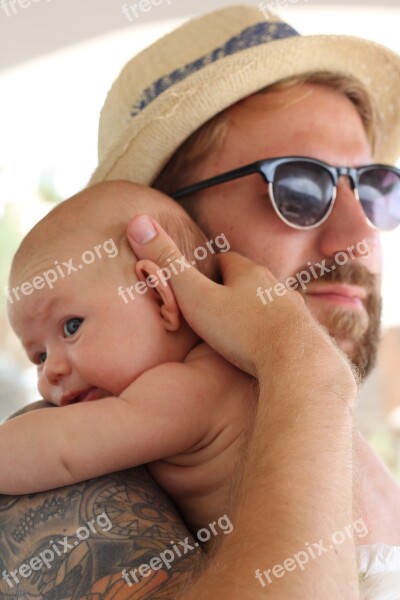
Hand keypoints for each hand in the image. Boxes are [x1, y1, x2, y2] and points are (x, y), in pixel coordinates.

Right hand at [126, 215, 353, 387]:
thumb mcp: (195, 297)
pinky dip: (268, 334)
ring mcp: (292, 310)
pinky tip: (260, 350)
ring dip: (250, 312)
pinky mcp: (303, 335)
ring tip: (234, 330)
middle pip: (247, 282)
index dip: (207, 270)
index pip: (224, 260)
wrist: (295, 362)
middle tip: (210, 307)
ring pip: (266, 304)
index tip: (195, 282)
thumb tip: (137, 222)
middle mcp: (274, 286)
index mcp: (248, 272)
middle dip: (229, 290)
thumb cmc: (243, 329)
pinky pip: (281, 328)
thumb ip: (168, 264)